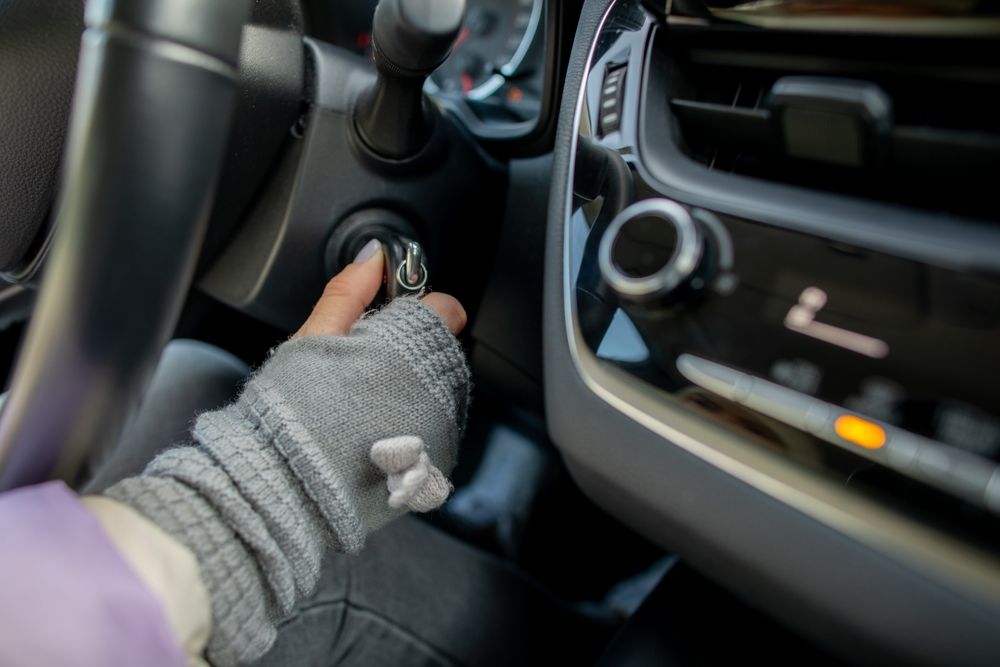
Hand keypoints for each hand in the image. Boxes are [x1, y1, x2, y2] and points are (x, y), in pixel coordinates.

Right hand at [107, 238, 471, 664]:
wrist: (284, 488)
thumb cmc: (290, 413)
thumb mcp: (312, 339)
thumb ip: (348, 294)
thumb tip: (374, 256)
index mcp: (405, 347)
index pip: (443, 309)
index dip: (418, 311)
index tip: (393, 323)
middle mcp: (434, 386)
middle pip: (444, 351)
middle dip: (415, 353)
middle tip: (365, 372)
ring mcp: (440, 428)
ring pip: (445, 391)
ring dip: (419, 390)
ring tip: (366, 408)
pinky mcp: (437, 464)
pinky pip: (440, 430)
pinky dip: (418, 426)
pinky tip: (378, 435)